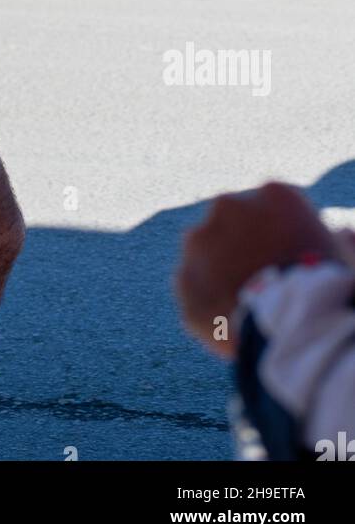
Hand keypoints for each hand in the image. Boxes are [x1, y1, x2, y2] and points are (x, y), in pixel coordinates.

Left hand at [174, 181, 339, 359]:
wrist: (296, 328)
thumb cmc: (329, 290)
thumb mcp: (346, 258)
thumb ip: (342, 240)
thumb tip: (344, 233)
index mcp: (275, 195)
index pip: (271, 208)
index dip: (277, 236)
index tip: (285, 258)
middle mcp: (230, 206)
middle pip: (233, 224)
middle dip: (242, 248)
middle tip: (263, 282)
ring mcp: (201, 241)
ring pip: (206, 254)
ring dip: (218, 272)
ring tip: (245, 306)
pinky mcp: (184, 278)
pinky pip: (193, 290)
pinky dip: (206, 303)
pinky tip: (229, 323)